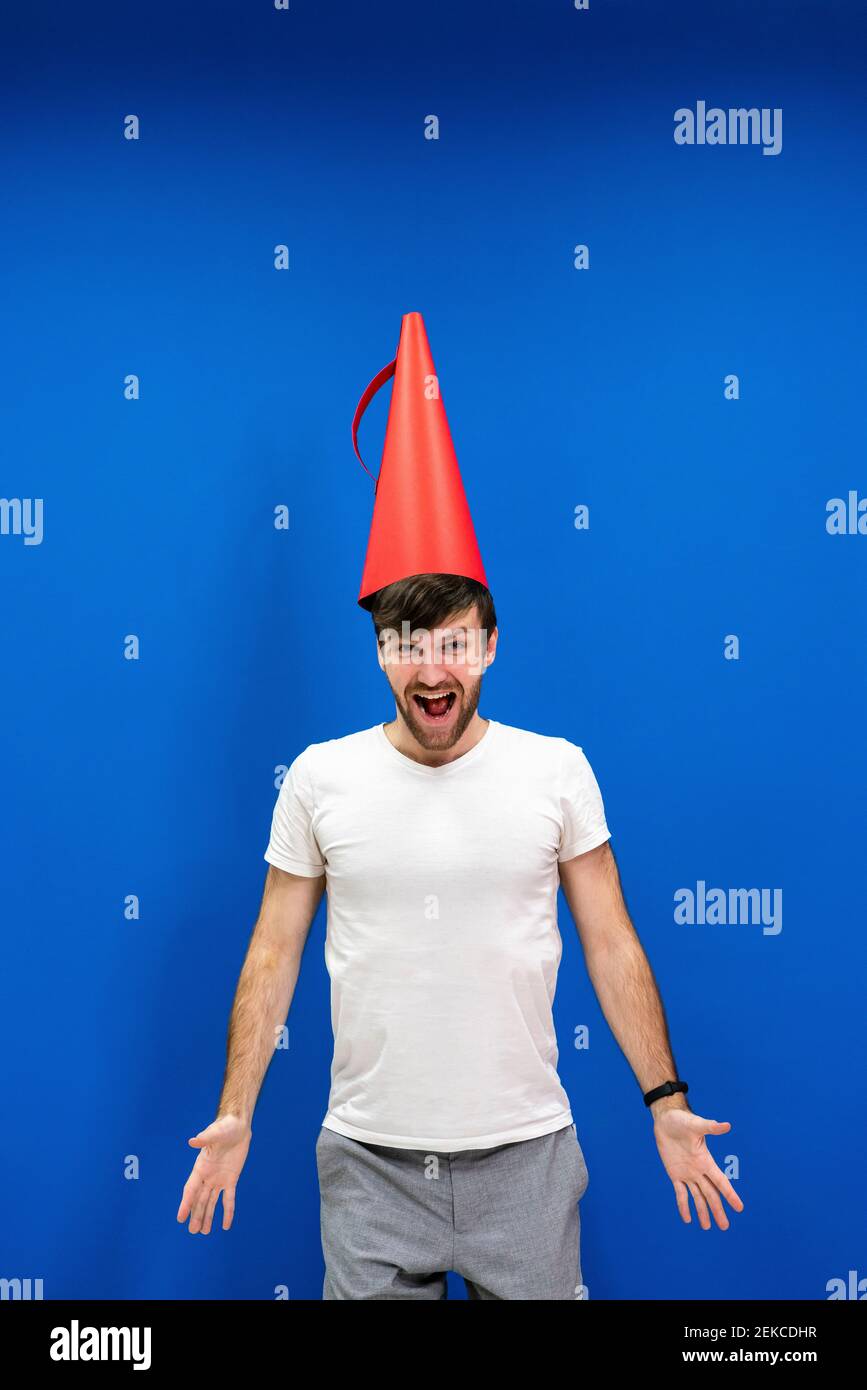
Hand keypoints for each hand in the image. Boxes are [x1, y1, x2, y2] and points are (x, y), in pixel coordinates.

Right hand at [176, 1114, 251, 1232]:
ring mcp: (219, 1179)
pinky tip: (226, 1225)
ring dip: (208, 1216)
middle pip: (200, 1199)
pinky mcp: (231, 1179)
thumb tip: (193, 1141)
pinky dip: (228, 1211)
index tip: (180, 1218)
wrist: (237, 1125)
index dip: (185, 1203)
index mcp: (200, 1167)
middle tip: (193, 1231)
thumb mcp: (215, 1132)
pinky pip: (229, 1198)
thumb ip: (205, 1139)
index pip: (190, 1189)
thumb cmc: (224, 1127)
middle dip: (196, 1215)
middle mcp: (208, 1176)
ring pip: (211, 1202)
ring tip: (204, 1232)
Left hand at [652, 1106, 743, 1229]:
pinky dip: (683, 1206)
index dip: (730, 1195)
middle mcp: (699, 1171)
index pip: (720, 1182)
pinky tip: (687, 1219)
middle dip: (718, 1210)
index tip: (739, 1208)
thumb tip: (726, 1125)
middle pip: (710, 1194)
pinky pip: (680, 1193)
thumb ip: (711, 1127)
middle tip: (725, 1227)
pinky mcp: (674, 1174)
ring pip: (697, 1197)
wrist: (666, 1120)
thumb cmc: (683, 1120)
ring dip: (703, 1211)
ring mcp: (687, 1174)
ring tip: (708, 1227)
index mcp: (706, 1161)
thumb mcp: (696, 1124)